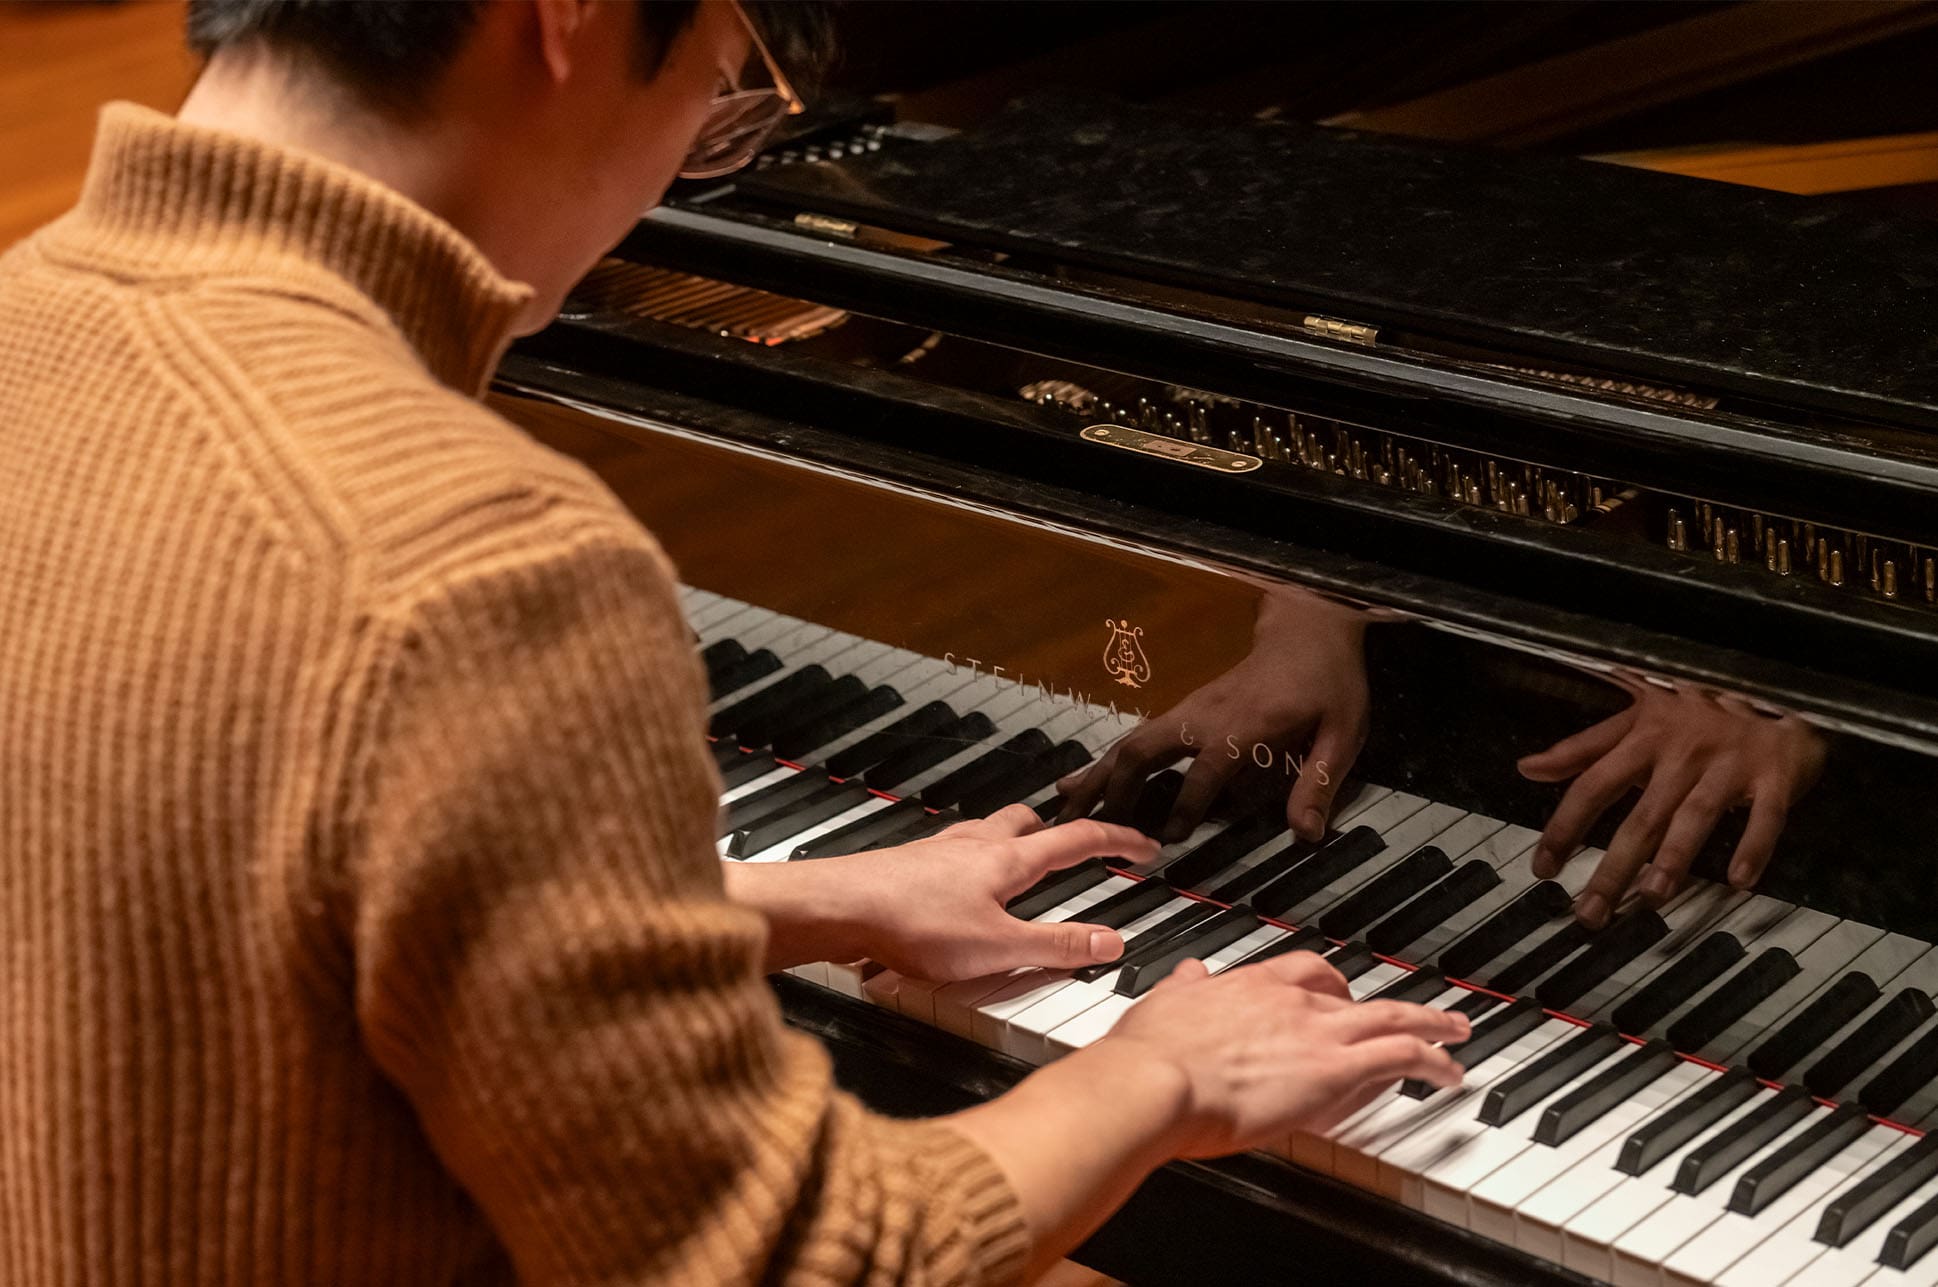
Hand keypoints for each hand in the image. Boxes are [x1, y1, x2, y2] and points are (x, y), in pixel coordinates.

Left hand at [833, 804, 1159, 981]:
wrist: (837, 908)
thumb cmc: (911, 923)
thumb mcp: (998, 948)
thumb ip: (1056, 946)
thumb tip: (1109, 942)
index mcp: (1008, 860)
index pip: (1078, 840)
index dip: (1117, 840)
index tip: (1143, 844)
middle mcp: (976, 845)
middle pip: (1029, 822)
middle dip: (1060, 831)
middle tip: (1079, 844)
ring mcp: (940, 851)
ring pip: (989, 832)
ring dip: (1014, 841)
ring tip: (1023, 862)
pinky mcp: (909, 865)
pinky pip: (953, 852)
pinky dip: (972, 860)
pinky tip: (960, 884)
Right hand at [1056, 588, 1369, 843]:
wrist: (1306, 628)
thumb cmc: (1326, 680)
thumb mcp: (1341, 731)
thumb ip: (1319, 782)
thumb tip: (1305, 834)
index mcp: (1242, 726)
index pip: (1205, 771)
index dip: (1186, 807)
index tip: (1168, 840)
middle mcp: (1203, 716)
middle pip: (1144, 751)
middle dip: (1115, 790)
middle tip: (1090, 829)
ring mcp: (1188, 710)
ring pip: (1130, 743)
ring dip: (1097, 777)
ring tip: (1064, 809)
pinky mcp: (1183, 711)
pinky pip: (1137, 739)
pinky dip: (1107, 764)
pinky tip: (1085, 782)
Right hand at [1101, 952, 1466, 1156]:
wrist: (1154, 1081)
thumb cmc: (1149, 1056)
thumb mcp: (1162, 1005)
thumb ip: (1184, 990)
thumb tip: (1189, 975)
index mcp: (1247, 986)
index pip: (1303, 973)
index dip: (1329, 985)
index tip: (1341, 994)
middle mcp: (1288, 1000)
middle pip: (1354, 990)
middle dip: (1387, 1001)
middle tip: (1415, 1011)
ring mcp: (1315, 1032)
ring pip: (1391, 1017)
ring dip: (1430, 1024)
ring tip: (1455, 1032)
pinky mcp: (1333, 1069)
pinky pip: (1402, 1056)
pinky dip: (1433, 1059)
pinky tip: (1449, 1071)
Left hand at [1519, 678, 1824, 927]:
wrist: (1776, 688)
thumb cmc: (1698, 710)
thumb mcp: (1636, 717)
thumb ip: (1583, 748)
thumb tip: (1528, 767)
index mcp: (1645, 738)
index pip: (1593, 785)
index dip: (1565, 826)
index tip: (1543, 867)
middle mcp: (1682, 754)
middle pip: (1642, 816)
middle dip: (1614, 866)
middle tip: (1591, 911)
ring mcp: (1728, 766)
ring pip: (1695, 816)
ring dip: (1674, 858)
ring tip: (1653, 896)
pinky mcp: (1774, 776)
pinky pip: (1765, 815)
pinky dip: (1754, 846)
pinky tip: (1739, 881)